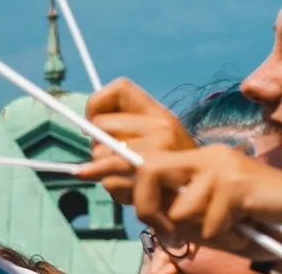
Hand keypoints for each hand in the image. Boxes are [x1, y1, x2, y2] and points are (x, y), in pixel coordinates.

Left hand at [74, 78, 197, 204]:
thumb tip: (85, 128)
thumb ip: (123, 130)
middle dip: (99, 146)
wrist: (205, 203)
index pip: (120, 88)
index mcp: (160, 114)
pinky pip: (110, 181)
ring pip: (101, 155)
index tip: (95, 124)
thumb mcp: (154, 143)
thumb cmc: (172, 173)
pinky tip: (134, 194)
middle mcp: (162, 126)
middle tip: (116, 161)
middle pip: (100, 125)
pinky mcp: (151, 178)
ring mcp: (160, 150)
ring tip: (128, 181)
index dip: (98, 103)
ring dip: (105, 173)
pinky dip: (116, 191)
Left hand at [132, 145, 281, 260]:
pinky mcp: (236, 184)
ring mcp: (221, 167)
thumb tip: (147, 215)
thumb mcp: (207, 214)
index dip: (118, 172)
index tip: (98, 182)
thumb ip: (177, 212)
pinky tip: (243, 230)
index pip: (144, 159)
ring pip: (180, 209)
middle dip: (148, 208)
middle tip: (171, 233)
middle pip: (149, 171)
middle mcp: (205, 156)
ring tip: (229, 229)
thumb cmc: (251, 218)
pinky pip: (209, 224)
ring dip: (202, 231)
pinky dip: (225, 237)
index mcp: (195, 161)